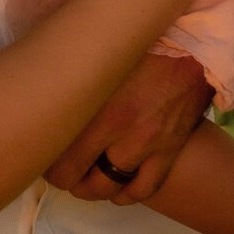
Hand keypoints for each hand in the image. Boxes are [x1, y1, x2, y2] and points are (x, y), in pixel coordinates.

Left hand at [45, 50, 213, 203]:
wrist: (194, 42)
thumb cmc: (141, 40)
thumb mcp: (100, 55)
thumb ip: (71, 76)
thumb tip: (39, 82)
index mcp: (102, 109)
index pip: (63, 160)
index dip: (47, 163)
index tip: (43, 152)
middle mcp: (125, 134)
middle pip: (81, 179)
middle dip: (65, 178)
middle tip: (58, 167)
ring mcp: (150, 145)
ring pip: (110, 187)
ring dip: (92, 188)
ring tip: (83, 179)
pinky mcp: (171, 149)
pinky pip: (145, 188)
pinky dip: (126, 193)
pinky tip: (116, 188)